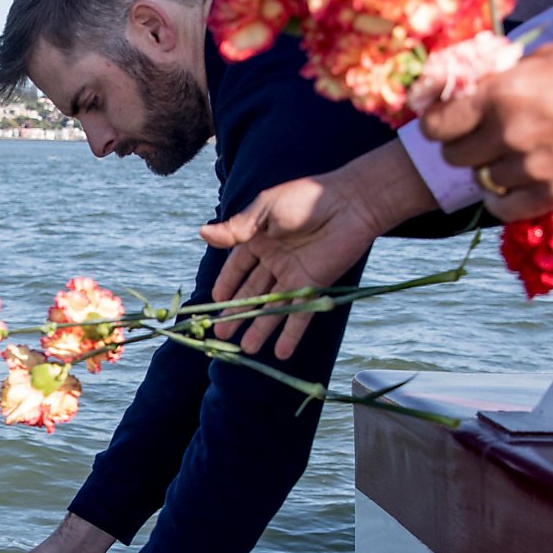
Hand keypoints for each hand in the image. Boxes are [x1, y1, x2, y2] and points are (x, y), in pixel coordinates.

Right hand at [198, 141, 433, 358]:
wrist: (350, 203)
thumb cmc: (305, 199)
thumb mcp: (265, 210)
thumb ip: (237, 228)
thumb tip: (202, 233)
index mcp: (259, 241)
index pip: (237, 269)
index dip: (226, 286)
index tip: (214, 304)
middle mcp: (275, 262)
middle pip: (251, 293)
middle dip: (236, 314)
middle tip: (221, 335)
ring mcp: (294, 276)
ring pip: (272, 308)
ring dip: (260, 329)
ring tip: (245, 350)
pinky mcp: (315, 286)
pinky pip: (300, 314)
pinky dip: (291, 334)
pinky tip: (281, 353)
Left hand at [418, 37, 552, 222]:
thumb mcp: (544, 58)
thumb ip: (497, 78)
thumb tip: (456, 89)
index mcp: (503, 94)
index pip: (435, 125)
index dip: (436, 124)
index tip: (446, 121)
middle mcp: (511, 133)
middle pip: (454, 155)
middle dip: (463, 145)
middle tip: (485, 136)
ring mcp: (533, 167)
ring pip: (480, 180)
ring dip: (489, 169)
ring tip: (515, 153)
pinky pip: (503, 208)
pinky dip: (503, 198)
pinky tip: (518, 181)